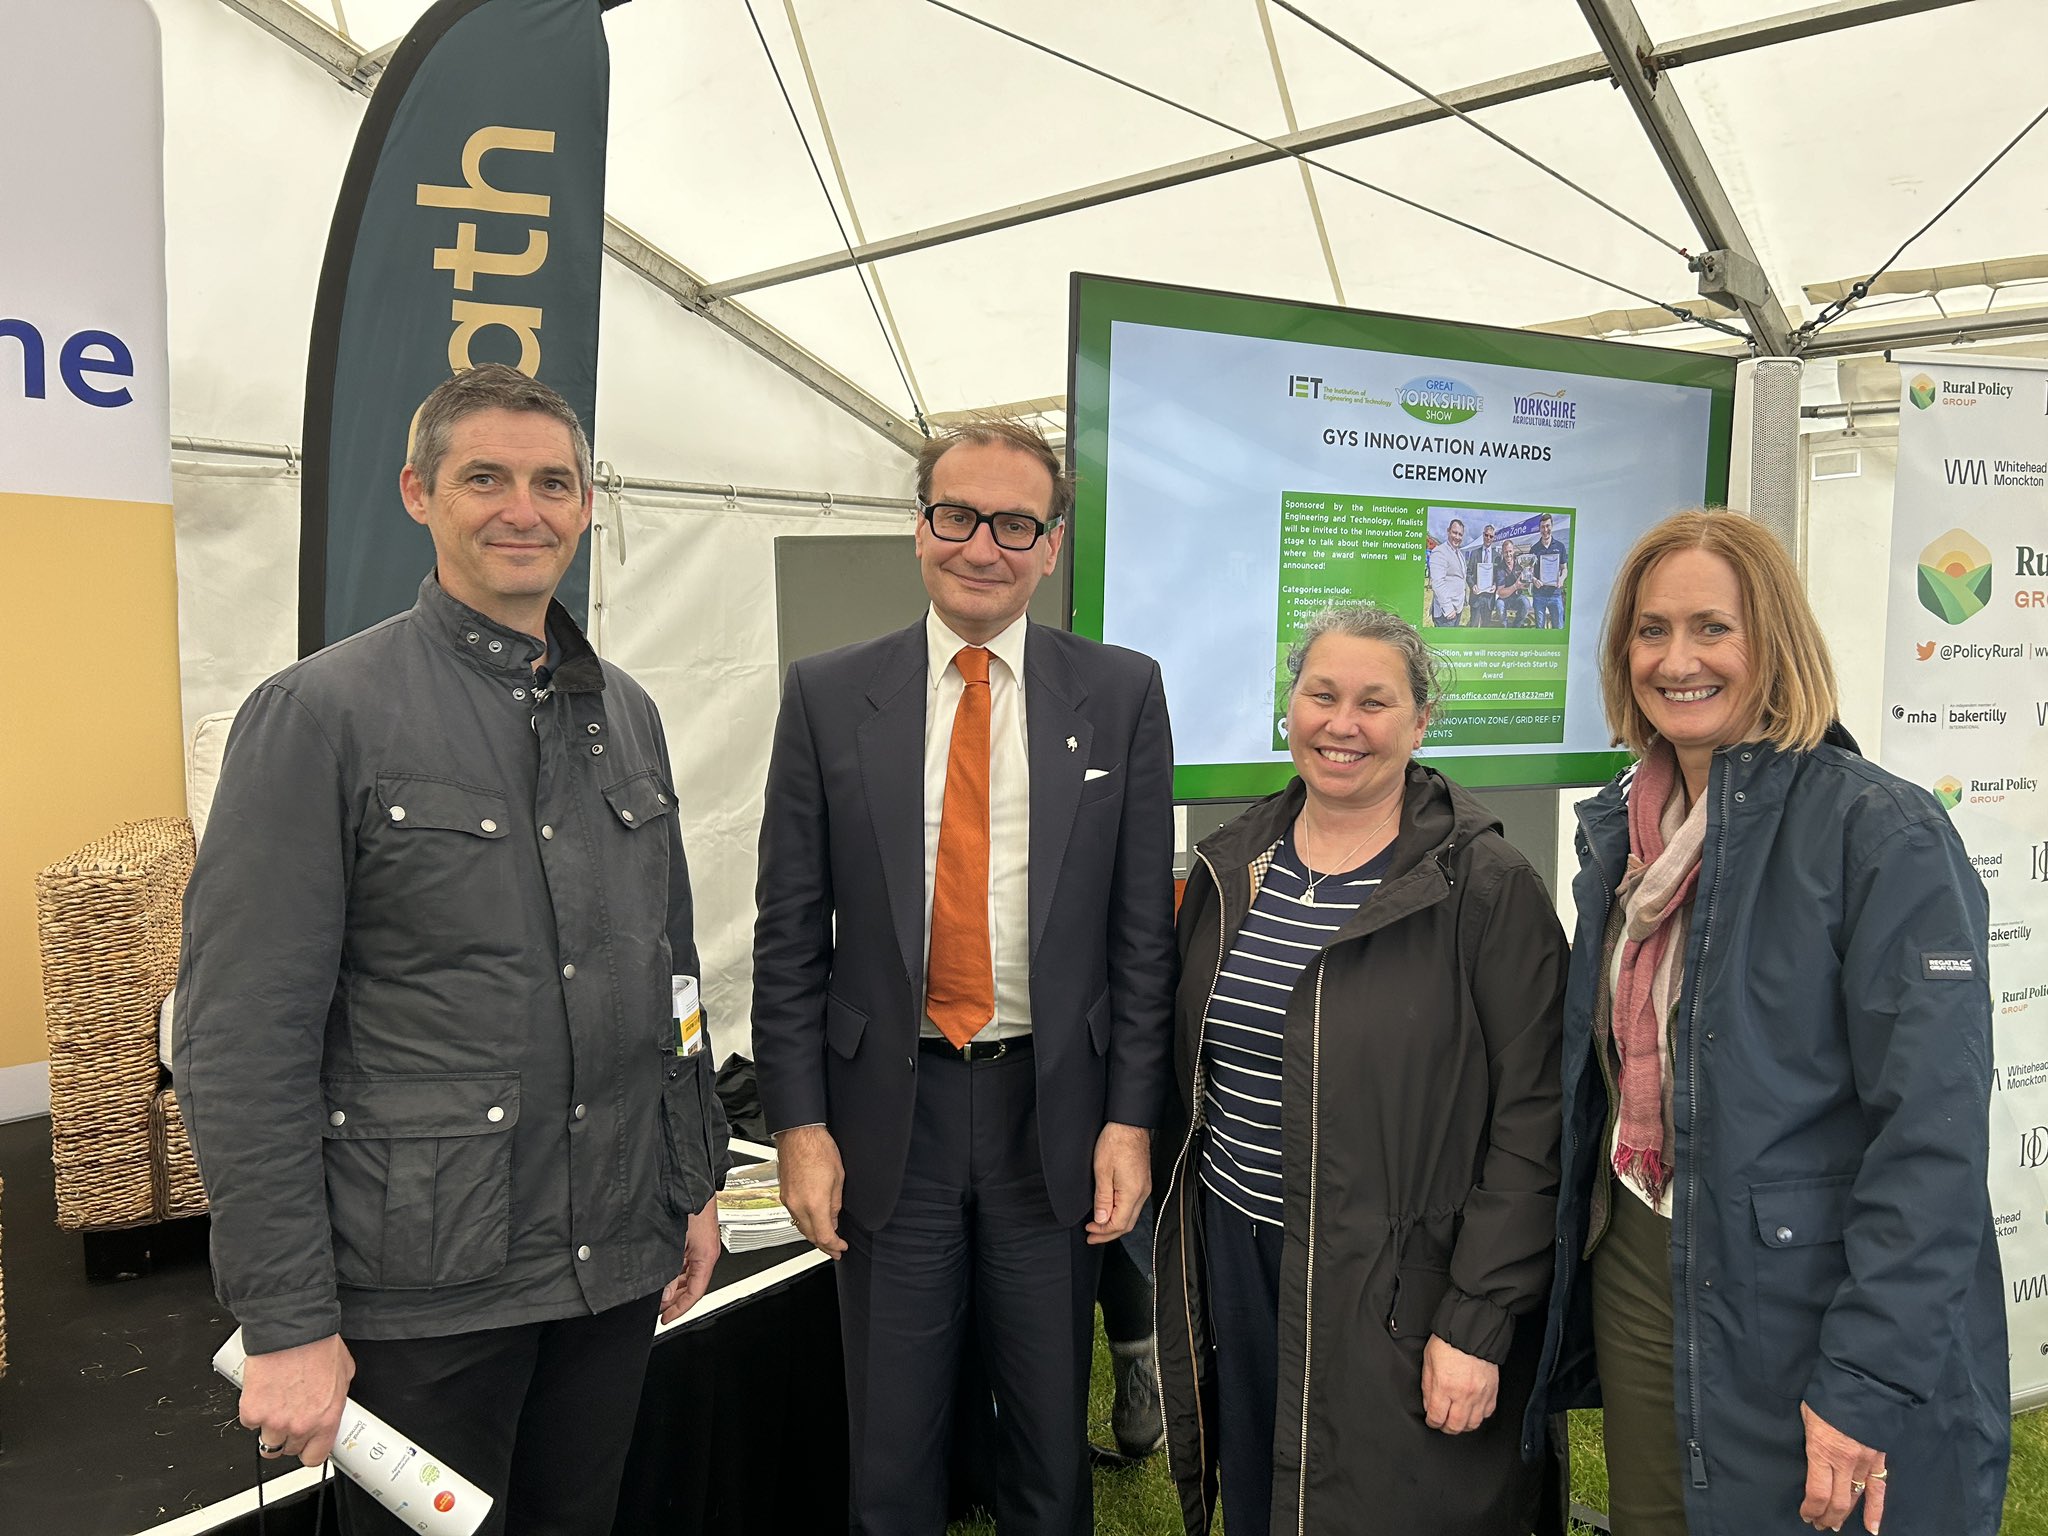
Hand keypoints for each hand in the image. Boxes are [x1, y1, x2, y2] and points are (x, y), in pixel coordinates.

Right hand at [239, 1333, 353, 1466]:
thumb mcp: (343, 1374)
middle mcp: (300, 1425)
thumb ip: (336, 1398)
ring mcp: (274, 1422)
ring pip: (267, 1442)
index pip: (315, 1458)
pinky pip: (250, 1423)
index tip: (307, 1445)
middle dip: (290, 1435)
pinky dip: (254, 1412)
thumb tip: (331, 1405)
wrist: (291, 1330)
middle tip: (291, 1413)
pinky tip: (264, 1393)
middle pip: (289, 1450)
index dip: (309, 1451)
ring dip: (270, 1427)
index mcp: (326, 1419)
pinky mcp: (252, 1412)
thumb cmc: (318, 1345)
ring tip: (277, 1403)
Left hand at [660, 1205, 720, 1322]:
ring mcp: (700, 1245)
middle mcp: (706, 1252)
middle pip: (693, 1285)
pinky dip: (676, 1272)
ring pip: (688, 1274)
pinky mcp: (694, 1238)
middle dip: (676, 1300)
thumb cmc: (690, 1206)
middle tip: (659, 1310)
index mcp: (706, 1256)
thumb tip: (665, 1294)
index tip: (666, 1318)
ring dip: (674, 1286)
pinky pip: (686, 1262)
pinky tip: (664, 1275)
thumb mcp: (676, 1244)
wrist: (691, 1184)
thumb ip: (670, 1272)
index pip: (696, 1292)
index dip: (681, 1309)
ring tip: (659, 1295)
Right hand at [776, 1124, 847, 1258]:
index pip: (824, 1236)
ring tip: (826, 1239)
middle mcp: (798, 1205)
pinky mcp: (784, 1194)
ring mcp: (788, 1200)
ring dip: (814, 1236)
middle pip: (810, 1236)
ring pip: (801, 1227)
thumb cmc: (818, 1149)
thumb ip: (835, 1204)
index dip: (834, 1246)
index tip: (841, 1247)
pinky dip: (805, 1223)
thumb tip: (833, 1219)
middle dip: (824, 1246)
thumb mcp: (838, 1178)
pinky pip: (794, 1216)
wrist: (799, 1134)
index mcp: (814, 1203)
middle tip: (835, 1249)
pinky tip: (813, 1222)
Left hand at [1086, 1122, 1150, 1244]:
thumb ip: (1102, 1199)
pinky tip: (1109, 1212)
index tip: (1089, 1231)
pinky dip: (1120, 1213)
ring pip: (1130, 1216)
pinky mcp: (1142, 1182)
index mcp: (1132, 1193)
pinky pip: (1132, 1206)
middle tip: (1092, 1236)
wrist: (1129, 1125)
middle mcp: (1142, 1193)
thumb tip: (1100, 1220)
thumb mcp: (1102, 1171)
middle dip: (1108, 1233)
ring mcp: (1144, 1188)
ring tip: (1098, 1226)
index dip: (1103, 1232)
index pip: (1119, 1224)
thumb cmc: (1115, 1143)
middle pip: (1127, 1224)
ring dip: (1114, 1224)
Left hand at [1420, 1335, 1497, 1434]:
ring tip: (1458, 1420)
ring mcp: (1479, 1394)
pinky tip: (1472, 1411)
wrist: (1472, 1331)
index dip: (1432, 1422)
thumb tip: (1428, 1405)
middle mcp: (1463, 1394)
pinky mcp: (1492, 1391)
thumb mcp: (1428, 1361)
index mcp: (1444, 1387)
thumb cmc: (1448, 1342)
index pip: (1437, 1417)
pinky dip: (1479, 1416)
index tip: (1431, 1420)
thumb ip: (1427, 1386)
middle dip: (1446, 1428)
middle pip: (1455, 1426)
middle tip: (1443, 1424)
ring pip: (1473, 1424)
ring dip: (1463, 1425)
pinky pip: (1487, 1413)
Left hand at [1800, 1402, 1886, 1531]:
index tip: (1805, 1514)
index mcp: (1822, 1451)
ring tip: (1834, 1526)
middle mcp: (1844, 1462)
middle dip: (1826, 1516)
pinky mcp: (1879, 1459)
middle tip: (1818, 1523)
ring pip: (1855, 1499)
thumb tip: (1810, 1452)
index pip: (1817, 1493)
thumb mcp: (1807, 1416)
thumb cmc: (1827, 1397)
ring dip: (1844, 1515)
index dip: (1811, 1509)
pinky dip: (1876, 1510)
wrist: (1861, 1383)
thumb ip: (1811, 1439)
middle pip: (1836, 1501)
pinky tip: (1872, 1528)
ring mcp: (1864, 1462)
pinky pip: (1879, 1490)